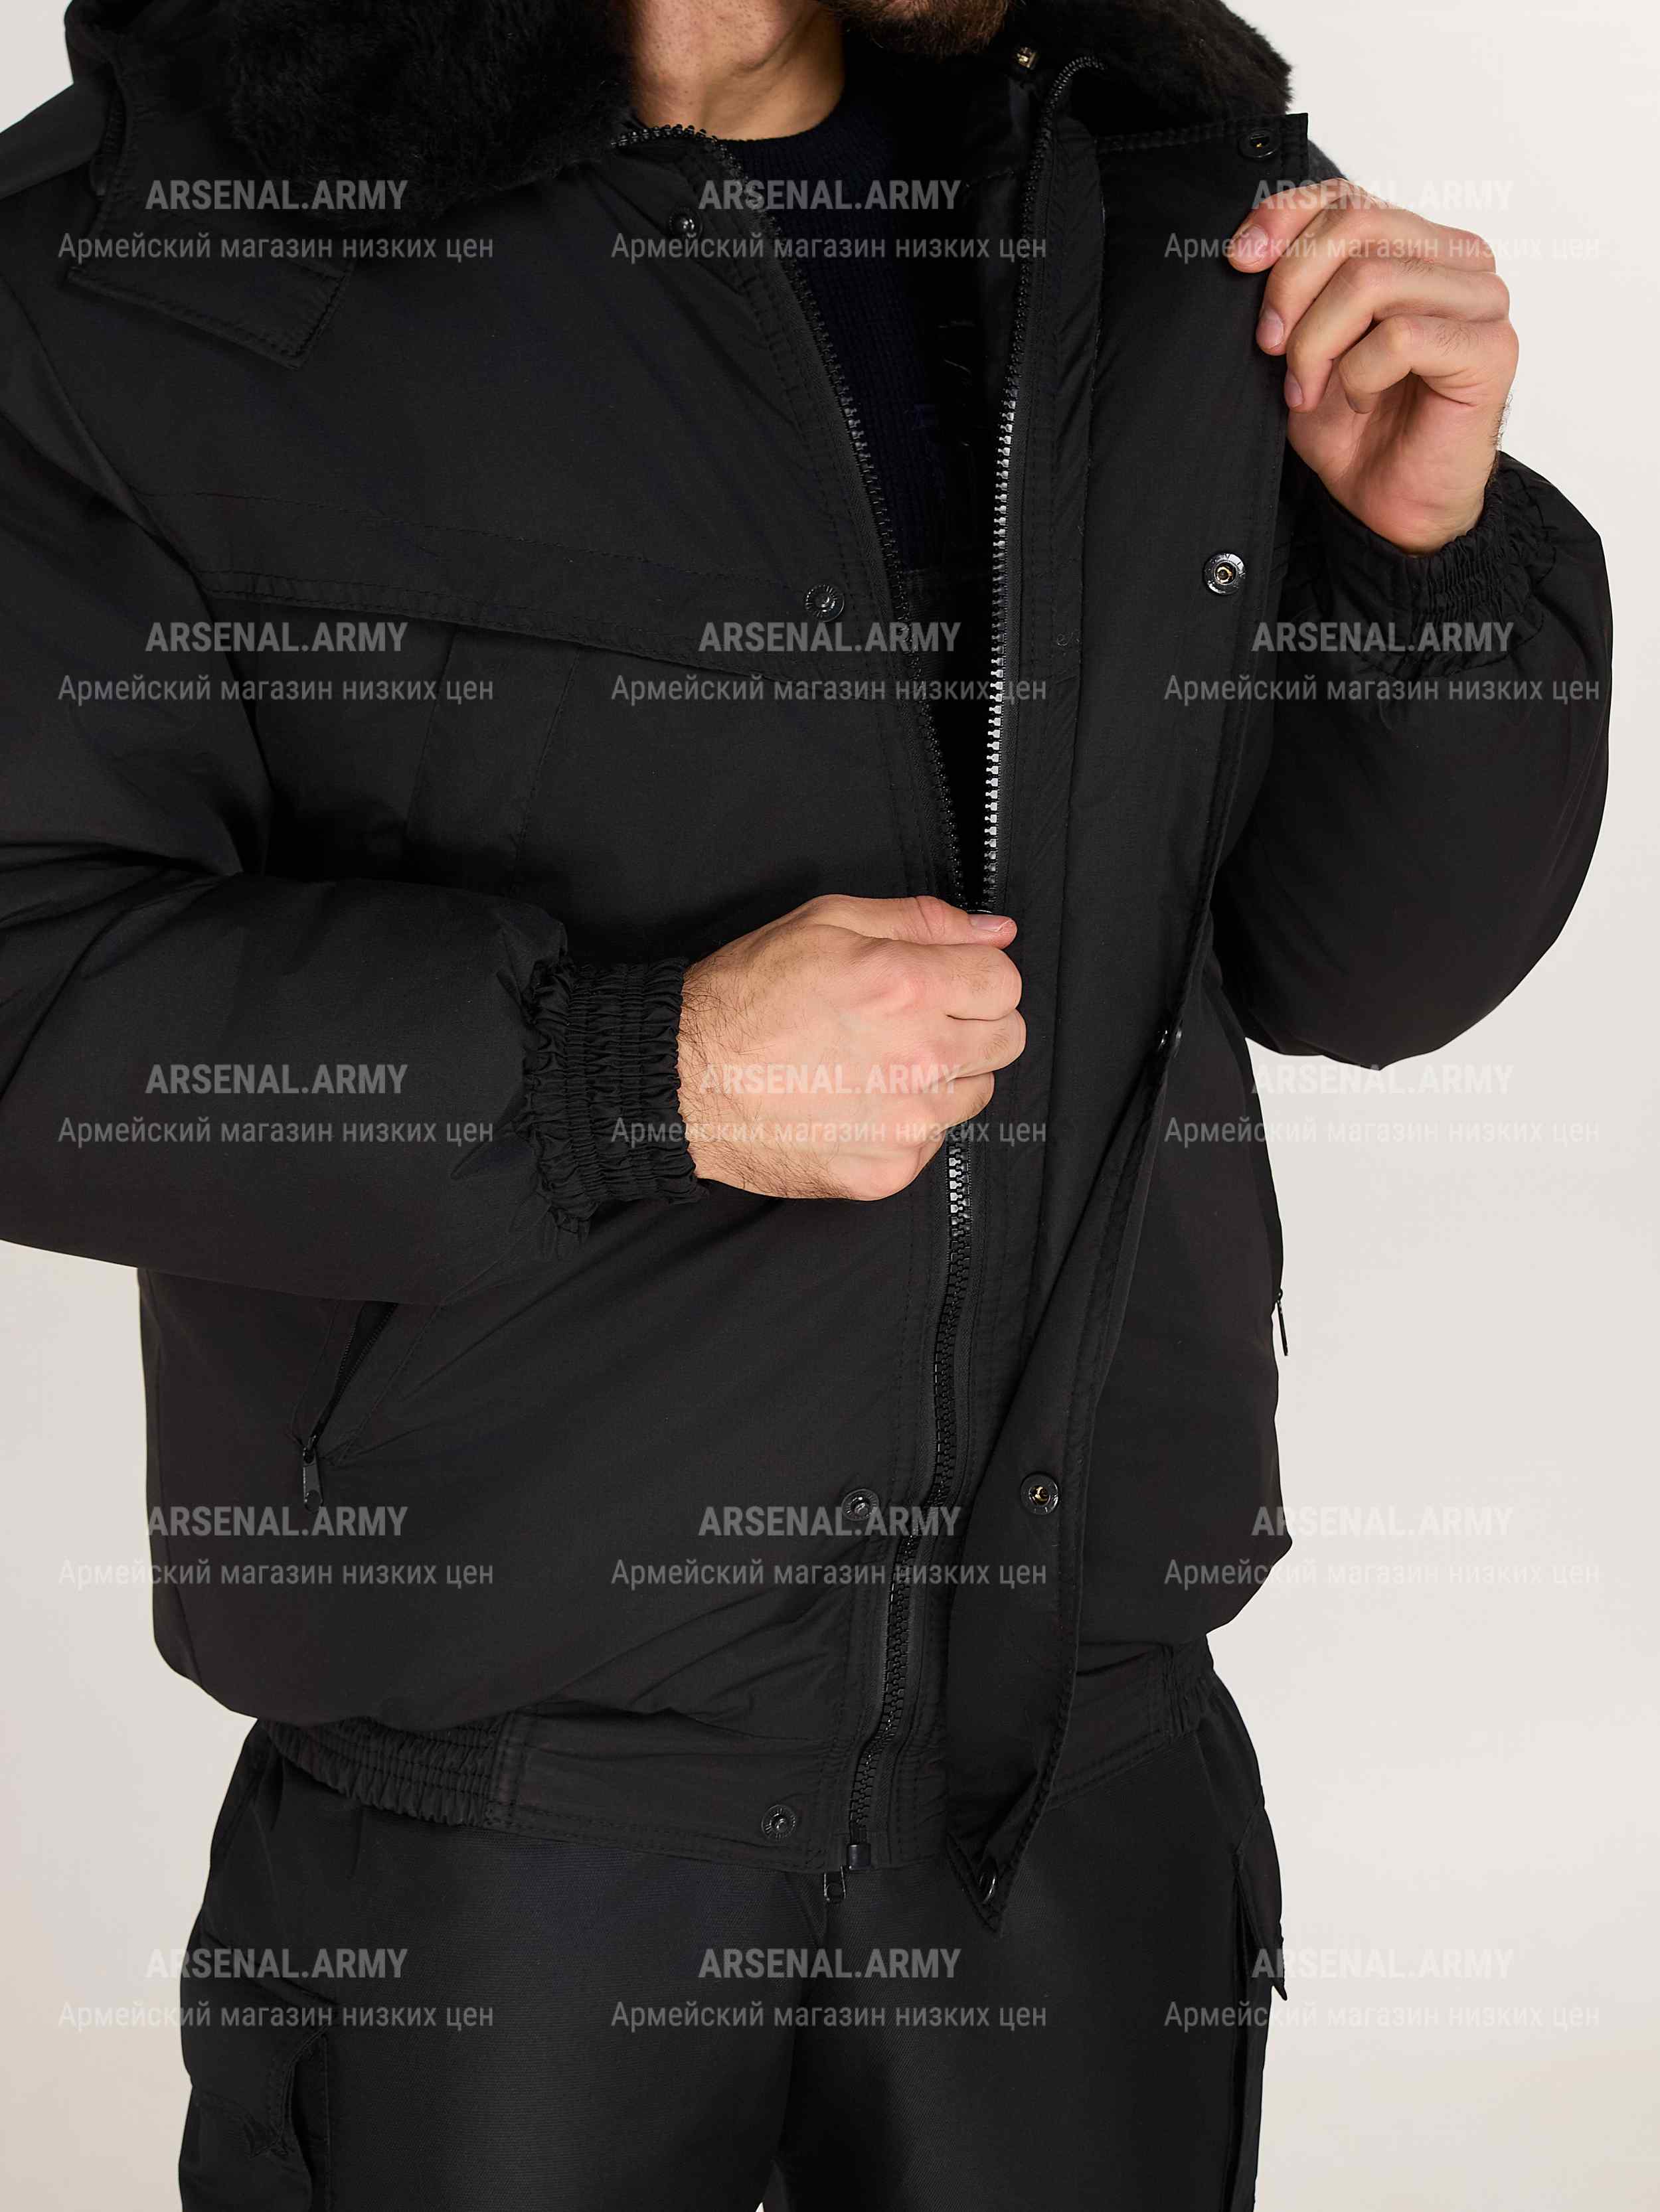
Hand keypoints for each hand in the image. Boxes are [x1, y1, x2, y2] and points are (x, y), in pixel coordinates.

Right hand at [678, 894, 1023, 1199]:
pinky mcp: (889, 1170)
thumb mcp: (826, 923)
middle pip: (1007, 1040)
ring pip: (976, 1094)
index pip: (1006, 982)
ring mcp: (907, 1123)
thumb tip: (996, 931)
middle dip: (972, 1023)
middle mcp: (919, 1059)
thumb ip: (921, 921)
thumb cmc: (745, 996)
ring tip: (878, 1063)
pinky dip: (907, 1123)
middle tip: (915, 1020)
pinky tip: (857, 1102)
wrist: (683, 1083)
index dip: (975, 976)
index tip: (943, 981)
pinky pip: (934, 1142)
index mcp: (908, 987)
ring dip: (944, 1076)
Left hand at [1227, 180, 1517, 553]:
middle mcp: (1457, 260)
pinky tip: (1358, 401)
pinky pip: (1400, 337)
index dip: (1284, 219)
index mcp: (1415, 245)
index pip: (1346, 195)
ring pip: (1373, 280)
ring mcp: (1481, 300)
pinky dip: (1359, 375)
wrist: (1387, 506)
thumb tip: (1246, 246)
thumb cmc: (1352, 428)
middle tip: (1271, 348)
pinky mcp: (1492, 348)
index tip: (1238, 262)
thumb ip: (1292, 285)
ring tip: (1310, 389)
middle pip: (1356, 226)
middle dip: (1292, 289)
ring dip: (1319, 342)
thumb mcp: (1302, 343)